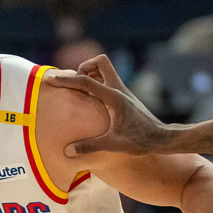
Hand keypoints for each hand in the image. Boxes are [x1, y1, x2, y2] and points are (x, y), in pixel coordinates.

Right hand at [45, 55, 175, 156]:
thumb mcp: (114, 145)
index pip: (86, 80)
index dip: (66, 79)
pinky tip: (92, 101)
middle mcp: (119, 89)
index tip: (50, 78)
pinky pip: (108, 81)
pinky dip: (98, 83)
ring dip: (92, 74)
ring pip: (105, 69)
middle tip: (76, 83)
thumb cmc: (141, 141)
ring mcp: (123, 91)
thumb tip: (67, 151)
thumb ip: (90, 146)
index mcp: (113, 97)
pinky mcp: (125, 96)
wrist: (162, 138)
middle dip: (84, 67)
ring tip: (82, 92)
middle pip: (100, 62)